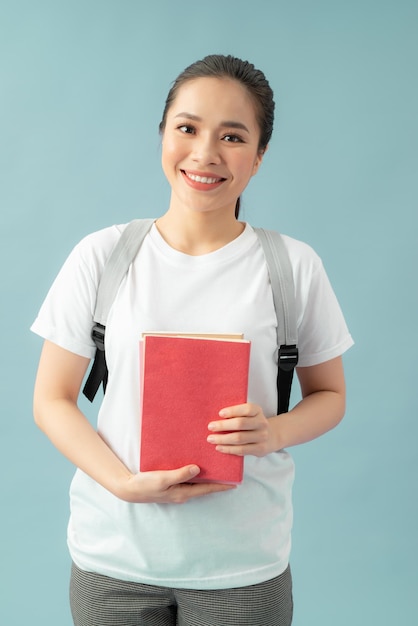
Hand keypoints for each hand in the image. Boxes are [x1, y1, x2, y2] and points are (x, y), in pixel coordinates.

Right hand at [119, 465, 235, 503]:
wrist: (129, 488)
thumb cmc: (146, 484)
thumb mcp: (163, 479)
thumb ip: (180, 474)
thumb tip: (198, 469)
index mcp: (183, 493)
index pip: (207, 489)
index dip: (221, 485)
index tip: (235, 482)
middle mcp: (183, 492)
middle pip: (205, 486)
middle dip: (217, 480)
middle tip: (230, 472)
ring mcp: (177, 489)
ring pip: (197, 483)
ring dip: (207, 476)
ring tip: (218, 467)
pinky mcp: (171, 484)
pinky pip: (188, 479)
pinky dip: (196, 473)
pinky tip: (198, 465)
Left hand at [207, 403, 277, 457]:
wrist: (271, 437)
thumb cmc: (252, 423)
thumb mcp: (249, 415)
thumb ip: (236, 414)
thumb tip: (217, 418)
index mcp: (258, 411)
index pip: (246, 409)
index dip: (233, 411)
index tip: (220, 413)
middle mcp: (262, 423)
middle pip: (240, 424)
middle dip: (223, 426)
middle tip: (210, 427)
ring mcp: (262, 437)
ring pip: (239, 438)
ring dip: (222, 439)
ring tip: (211, 439)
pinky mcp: (260, 449)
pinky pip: (241, 450)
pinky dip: (228, 449)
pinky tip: (219, 447)